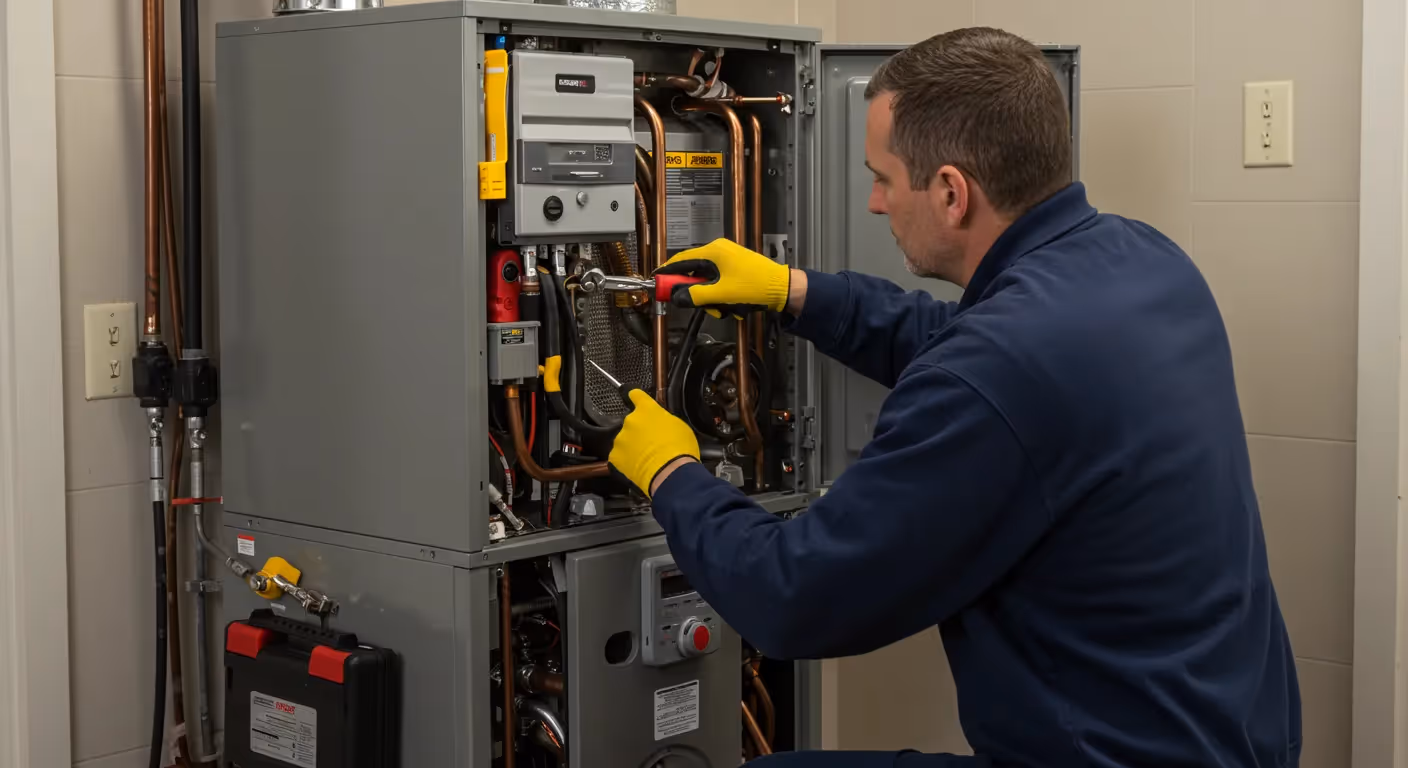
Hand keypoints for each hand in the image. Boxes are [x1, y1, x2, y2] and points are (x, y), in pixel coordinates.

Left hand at [608, 390, 700, 497]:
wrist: (670, 474)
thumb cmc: (679, 451)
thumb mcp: (680, 426)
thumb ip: (664, 419)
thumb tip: (662, 422)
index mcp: (647, 410)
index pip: (635, 394)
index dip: (634, 395)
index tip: (631, 394)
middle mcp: (631, 421)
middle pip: (632, 423)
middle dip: (640, 431)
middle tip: (653, 443)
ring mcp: (621, 439)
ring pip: (625, 441)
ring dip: (633, 447)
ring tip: (648, 458)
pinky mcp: (615, 456)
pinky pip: (619, 457)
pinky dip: (626, 461)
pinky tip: (639, 466)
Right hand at [655, 238, 790, 316]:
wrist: (783, 289)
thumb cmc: (757, 285)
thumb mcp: (721, 294)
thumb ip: (696, 296)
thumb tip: (677, 297)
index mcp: (714, 251)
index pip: (681, 260)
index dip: (667, 273)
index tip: (657, 283)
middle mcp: (720, 252)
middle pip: (693, 273)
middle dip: (696, 293)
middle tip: (701, 305)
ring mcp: (728, 261)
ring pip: (706, 281)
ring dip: (711, 299)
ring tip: (724, 308)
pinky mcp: (735, 270)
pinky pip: (718, 283)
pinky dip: (721, 296)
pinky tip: (732, 306)